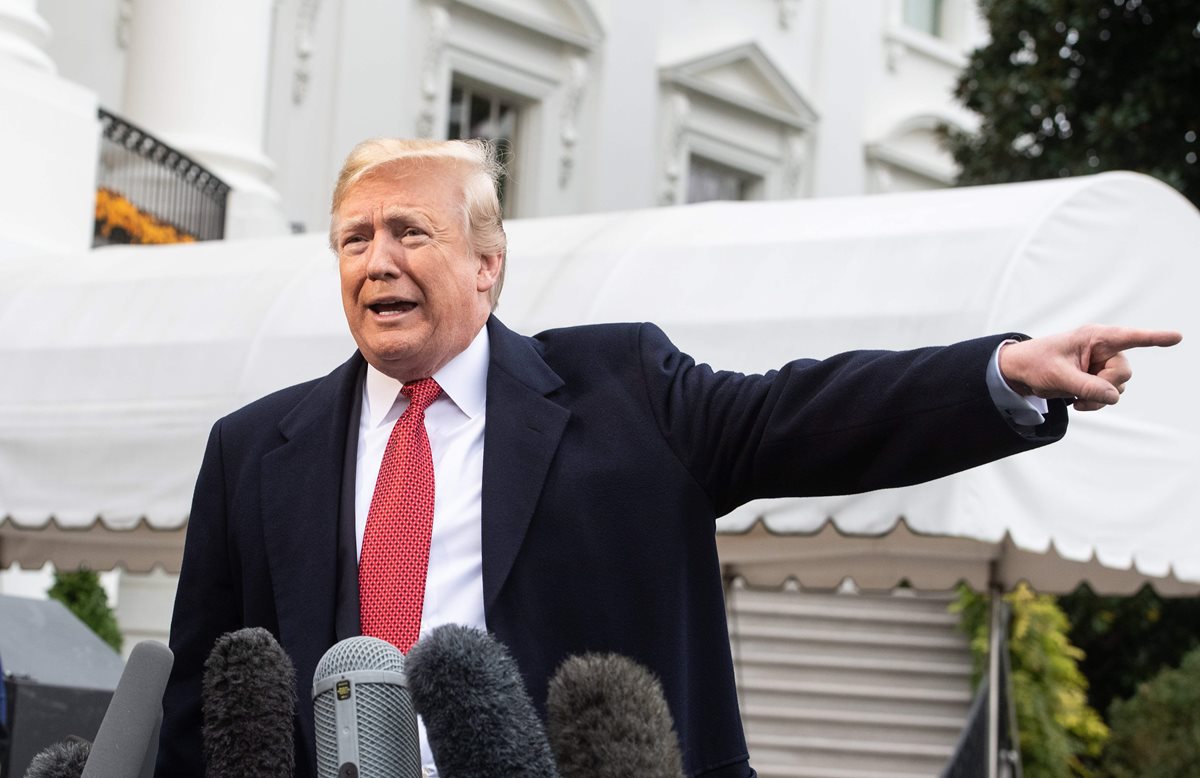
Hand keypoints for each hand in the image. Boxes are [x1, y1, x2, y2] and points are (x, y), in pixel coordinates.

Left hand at [998, 325, 1181, 411]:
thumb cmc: (1036, 363)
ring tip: (1075, 398)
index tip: (1176, 337)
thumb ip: (1086, 385)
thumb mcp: (1057, 376)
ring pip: (1118, 387)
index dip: (1154, 338)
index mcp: (1094, 337)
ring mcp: (1102, 364)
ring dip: (1099, 398)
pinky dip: (1096, 402)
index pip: (1129, 337)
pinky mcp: (1098, 378)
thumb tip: (1114, 397)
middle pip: (1124, 372)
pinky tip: (1078, 401)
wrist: (1021, 371)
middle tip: (1080, 392)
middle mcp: (1103, 348)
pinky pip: (1109, 395)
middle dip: (1105, 386)